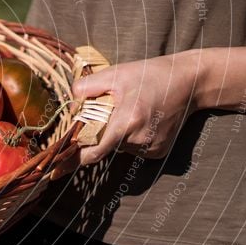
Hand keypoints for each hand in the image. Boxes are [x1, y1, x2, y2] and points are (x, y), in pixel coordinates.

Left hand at [52, 50, 202, 176]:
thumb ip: (88, 86)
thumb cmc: (151, 74)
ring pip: (118, 147)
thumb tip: (70, 101)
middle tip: (111, 111)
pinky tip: (142, 119)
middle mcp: (140, 140)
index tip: (55, 170)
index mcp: (127, 121)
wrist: (191, 82)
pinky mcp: (158, 152)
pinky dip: (130, 138)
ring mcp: (151, 149)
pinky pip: (133, 149)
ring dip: (116, 133)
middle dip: (99, 132)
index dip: (72, 160)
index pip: (94, 150)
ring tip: (132, 110)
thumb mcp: (116, 74)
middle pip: (104, 145)